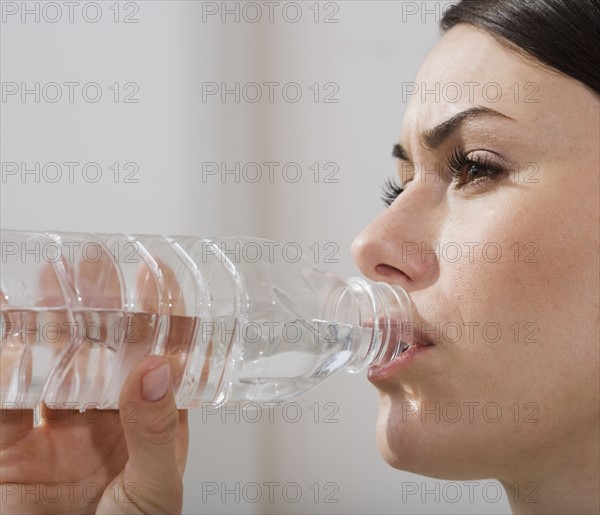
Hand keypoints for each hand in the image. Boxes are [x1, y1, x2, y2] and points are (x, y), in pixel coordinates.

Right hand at [1, 243, 189, 513]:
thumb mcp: (154, 493)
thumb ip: (158, 433)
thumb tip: (160, 369)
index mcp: (153, 430)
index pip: (161, 362)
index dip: (160, 318)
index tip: (157, 275)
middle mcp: (107, 423)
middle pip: (104, 355)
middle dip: (99, 309)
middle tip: (95, 265)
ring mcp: (57, 435)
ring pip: (54, 367)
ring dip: (50, 325)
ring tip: (52, 282)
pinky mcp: (10, 450)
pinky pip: (4, 398)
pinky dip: (2, 362)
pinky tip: (6, 325)